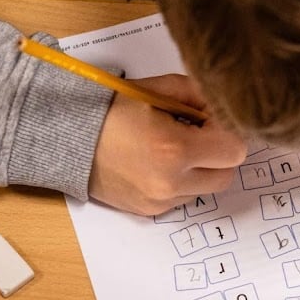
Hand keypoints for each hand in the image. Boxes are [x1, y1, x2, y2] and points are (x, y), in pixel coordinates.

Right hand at [90, 74, 246, 215]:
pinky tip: (160, 161)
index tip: (209, 120)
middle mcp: (169, 183)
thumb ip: (200, 94)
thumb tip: (224, 106)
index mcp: (174, 150)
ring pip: (206, 188)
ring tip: (175, 147)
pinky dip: (182, 181)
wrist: (64, 137)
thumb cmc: (109, 109)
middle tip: (198, 134)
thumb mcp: (159, 88)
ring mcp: (159, 202)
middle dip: (220, 153)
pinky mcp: (148, 211)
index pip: (235, 150)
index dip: (227, 132)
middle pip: (227, 174)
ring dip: (202, 168)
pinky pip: (183, 198)